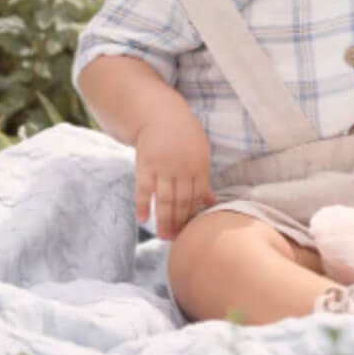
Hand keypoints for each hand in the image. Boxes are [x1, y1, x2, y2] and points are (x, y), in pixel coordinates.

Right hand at [134, 108, 214, 239]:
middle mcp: (181, 169)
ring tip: (163, 237)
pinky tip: (143, 219)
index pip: (197, 197)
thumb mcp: (200, 152)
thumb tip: (211, 202)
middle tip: (176, 240)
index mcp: (199, 166)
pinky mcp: (144, 166)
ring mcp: (162, 168)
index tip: (191, 230)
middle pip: (181, 202)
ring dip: (164, 220)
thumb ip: (203, 178)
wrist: (160, 114)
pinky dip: (142, 205)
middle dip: (179, 223)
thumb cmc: (184, 135)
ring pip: (164, 200)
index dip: (194, 215)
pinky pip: (143, 190)